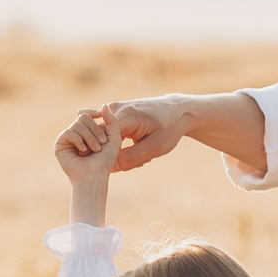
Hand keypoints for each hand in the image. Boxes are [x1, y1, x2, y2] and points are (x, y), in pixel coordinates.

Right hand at [55, 109, 119, 182]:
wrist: (94, 175)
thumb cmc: (105, 160)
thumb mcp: (114, 138)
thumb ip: (112, 121)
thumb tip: (103, 105)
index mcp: (87, 130)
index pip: (86, 114)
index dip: (92, 112)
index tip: (100, 116)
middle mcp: (76, 133)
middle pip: (83, 117)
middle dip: (95, 129)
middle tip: (101, 144)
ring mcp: (67, 138)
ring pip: (77, 124)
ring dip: (89, 137)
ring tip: (94, 150)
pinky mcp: (60, 144)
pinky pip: (69, 132)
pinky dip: (79, 141)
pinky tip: (82, 151)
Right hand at [64, 97, 196, 171]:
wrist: (177, 111)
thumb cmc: (169, 128)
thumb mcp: (156, 147)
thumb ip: (132, 158)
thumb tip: (109, 167)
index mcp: (125, 115)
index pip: (102, 137)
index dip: (107, 155)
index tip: (125, 165)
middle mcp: (115, 109)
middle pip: (100, 137)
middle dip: (113, 154)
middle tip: (137, 162)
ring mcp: (112, 110)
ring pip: (103, 137)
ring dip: (117, 151)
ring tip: (139, 157)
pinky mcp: (113, 115)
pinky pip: (107, 133)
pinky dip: (117, 146)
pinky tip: (135, 150)